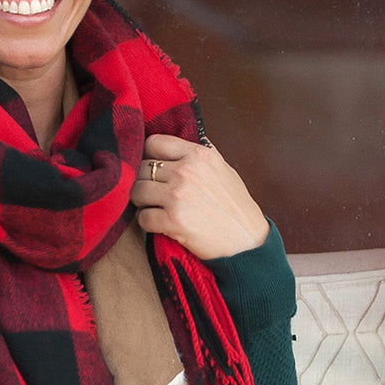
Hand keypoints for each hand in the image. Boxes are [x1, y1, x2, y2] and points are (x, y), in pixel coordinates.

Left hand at [131, 135, 268, 259]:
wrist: (248, 243)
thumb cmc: (237, 208)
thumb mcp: (224, 169)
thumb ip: (200, 155)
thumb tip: (181, 141)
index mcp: (199, 154)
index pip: (154, 143)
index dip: (149, 156)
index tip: (153, 169)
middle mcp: (186, 171)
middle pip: (142, 168)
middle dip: (144, 181)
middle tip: (153, 194)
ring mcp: (178, 195)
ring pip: (137, 191)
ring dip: (142, 202)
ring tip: (155, 209)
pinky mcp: (172, 220)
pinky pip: (142, 218)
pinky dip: (147, 223)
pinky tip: (160, 225)